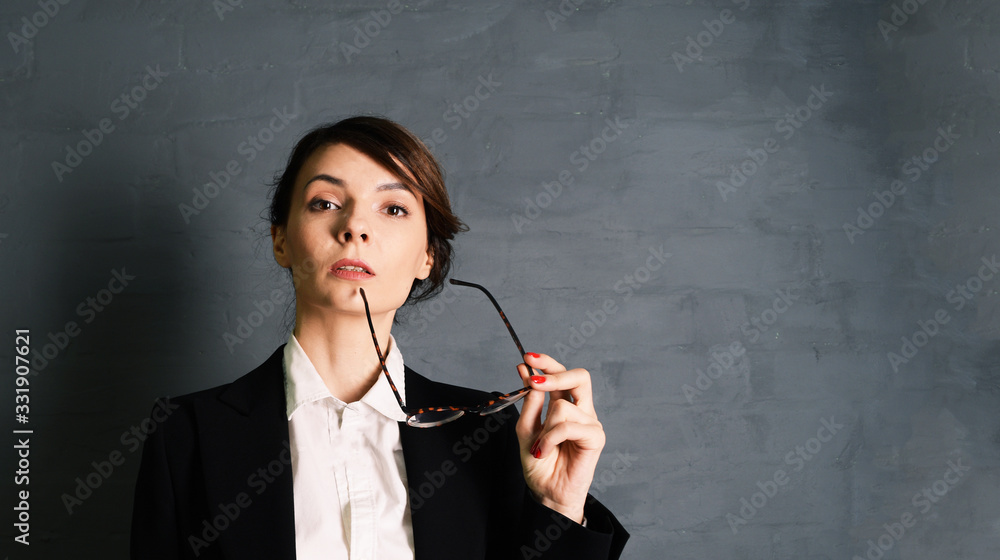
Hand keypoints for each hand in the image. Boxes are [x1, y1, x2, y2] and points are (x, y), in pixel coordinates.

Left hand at [515, 352, 605, 523]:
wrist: (547, 492)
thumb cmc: (539, 464)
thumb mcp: (526, 429)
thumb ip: (529, 403)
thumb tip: (526, 371)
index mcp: (565, 404)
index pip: (561, 375)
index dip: (547, 363)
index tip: (527, 357)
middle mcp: (581, 410)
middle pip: (580, 376)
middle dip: (555, 373)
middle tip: (534, 381)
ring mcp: (589, 422)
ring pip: (563, 406)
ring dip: (544, 427)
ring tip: (539, 447)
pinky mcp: (595, 437)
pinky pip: (568, 426)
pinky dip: (551, 437)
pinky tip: (546, 450)